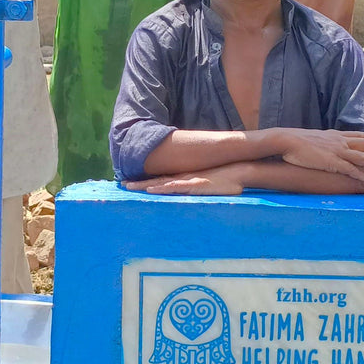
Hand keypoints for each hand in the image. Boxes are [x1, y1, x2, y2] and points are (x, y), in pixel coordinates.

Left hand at [125, 163, 245, 195]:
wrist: (241, 170)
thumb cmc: (227, 178)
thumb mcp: (209, 184)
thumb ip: (199, 188)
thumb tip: (192, 192)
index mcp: (185, 178)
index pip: (161, 180)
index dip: (146, 182)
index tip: (132, 184)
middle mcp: (183, 177)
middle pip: (156, 181)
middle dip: (139, 183)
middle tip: (122, 185)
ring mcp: (188, 180)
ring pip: (161, 183)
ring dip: (145, 186)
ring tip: (129, 187)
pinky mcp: (195, 184)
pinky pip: (175, 187)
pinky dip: (163, 188)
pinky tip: (151, 190)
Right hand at [281, 130, 363, 181]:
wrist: (287, 140)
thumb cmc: (296, 140)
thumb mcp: (314, 138)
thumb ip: (324, 142)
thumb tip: (325, 146)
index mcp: (336, 135)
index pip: (359, 135)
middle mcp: (340, 142)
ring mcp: (337, 152)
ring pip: (363, 157)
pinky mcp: (331, 162)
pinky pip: (349, 169)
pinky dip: (359, 173)